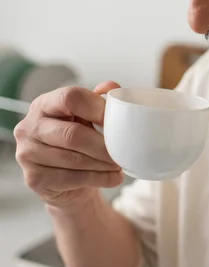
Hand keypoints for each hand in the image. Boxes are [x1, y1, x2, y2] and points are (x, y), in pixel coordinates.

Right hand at [14, 81, 124, 209]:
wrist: (66, 179)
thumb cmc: (78, 141)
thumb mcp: (88, 116)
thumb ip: (100, 100)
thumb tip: (111, 87)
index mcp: (44, 104)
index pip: (70, 98)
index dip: (98, 109)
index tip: (117, 121)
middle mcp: (29, 127)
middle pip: (73, 134)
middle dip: (104, 145)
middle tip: (123, 152)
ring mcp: (27, 154)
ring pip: (74, 159)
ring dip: (104, 164)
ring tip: (120, 164)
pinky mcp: (34, 178)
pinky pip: (72, 178)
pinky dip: (99, 178)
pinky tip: (112, 177)